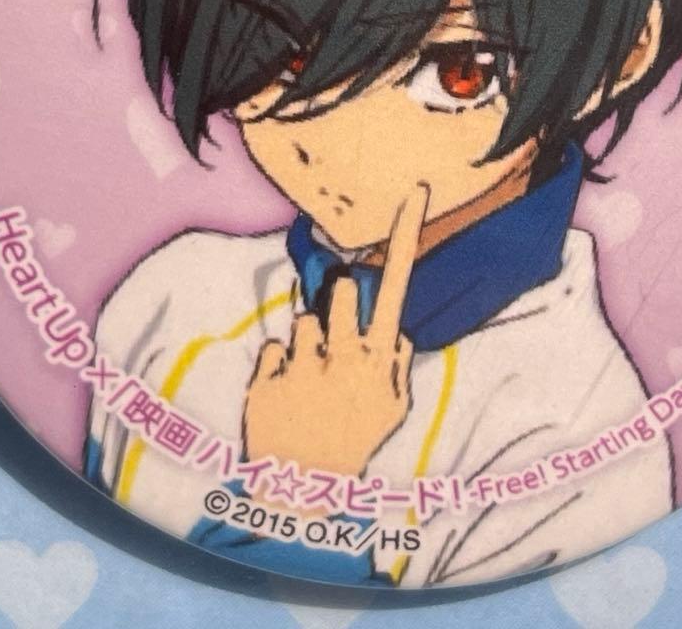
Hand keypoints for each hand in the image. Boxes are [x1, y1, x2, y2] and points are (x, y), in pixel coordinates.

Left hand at [243, 183, 429, 477]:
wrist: (300, 490)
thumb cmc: (353, 442)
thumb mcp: (392, 409)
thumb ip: (399, 366)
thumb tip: (398, 334)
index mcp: (381, 359)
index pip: (396, 286)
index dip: (405, 236)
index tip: (413, 190)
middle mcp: (347, 356)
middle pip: (340, 293)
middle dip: (335, 310)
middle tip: (332, 349)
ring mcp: (306, 367)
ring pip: (305, 320)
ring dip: (307, 345)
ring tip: (307, 384)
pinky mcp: (268, 378)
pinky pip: (274, 348)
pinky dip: (277, 368)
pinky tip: (283, 397)